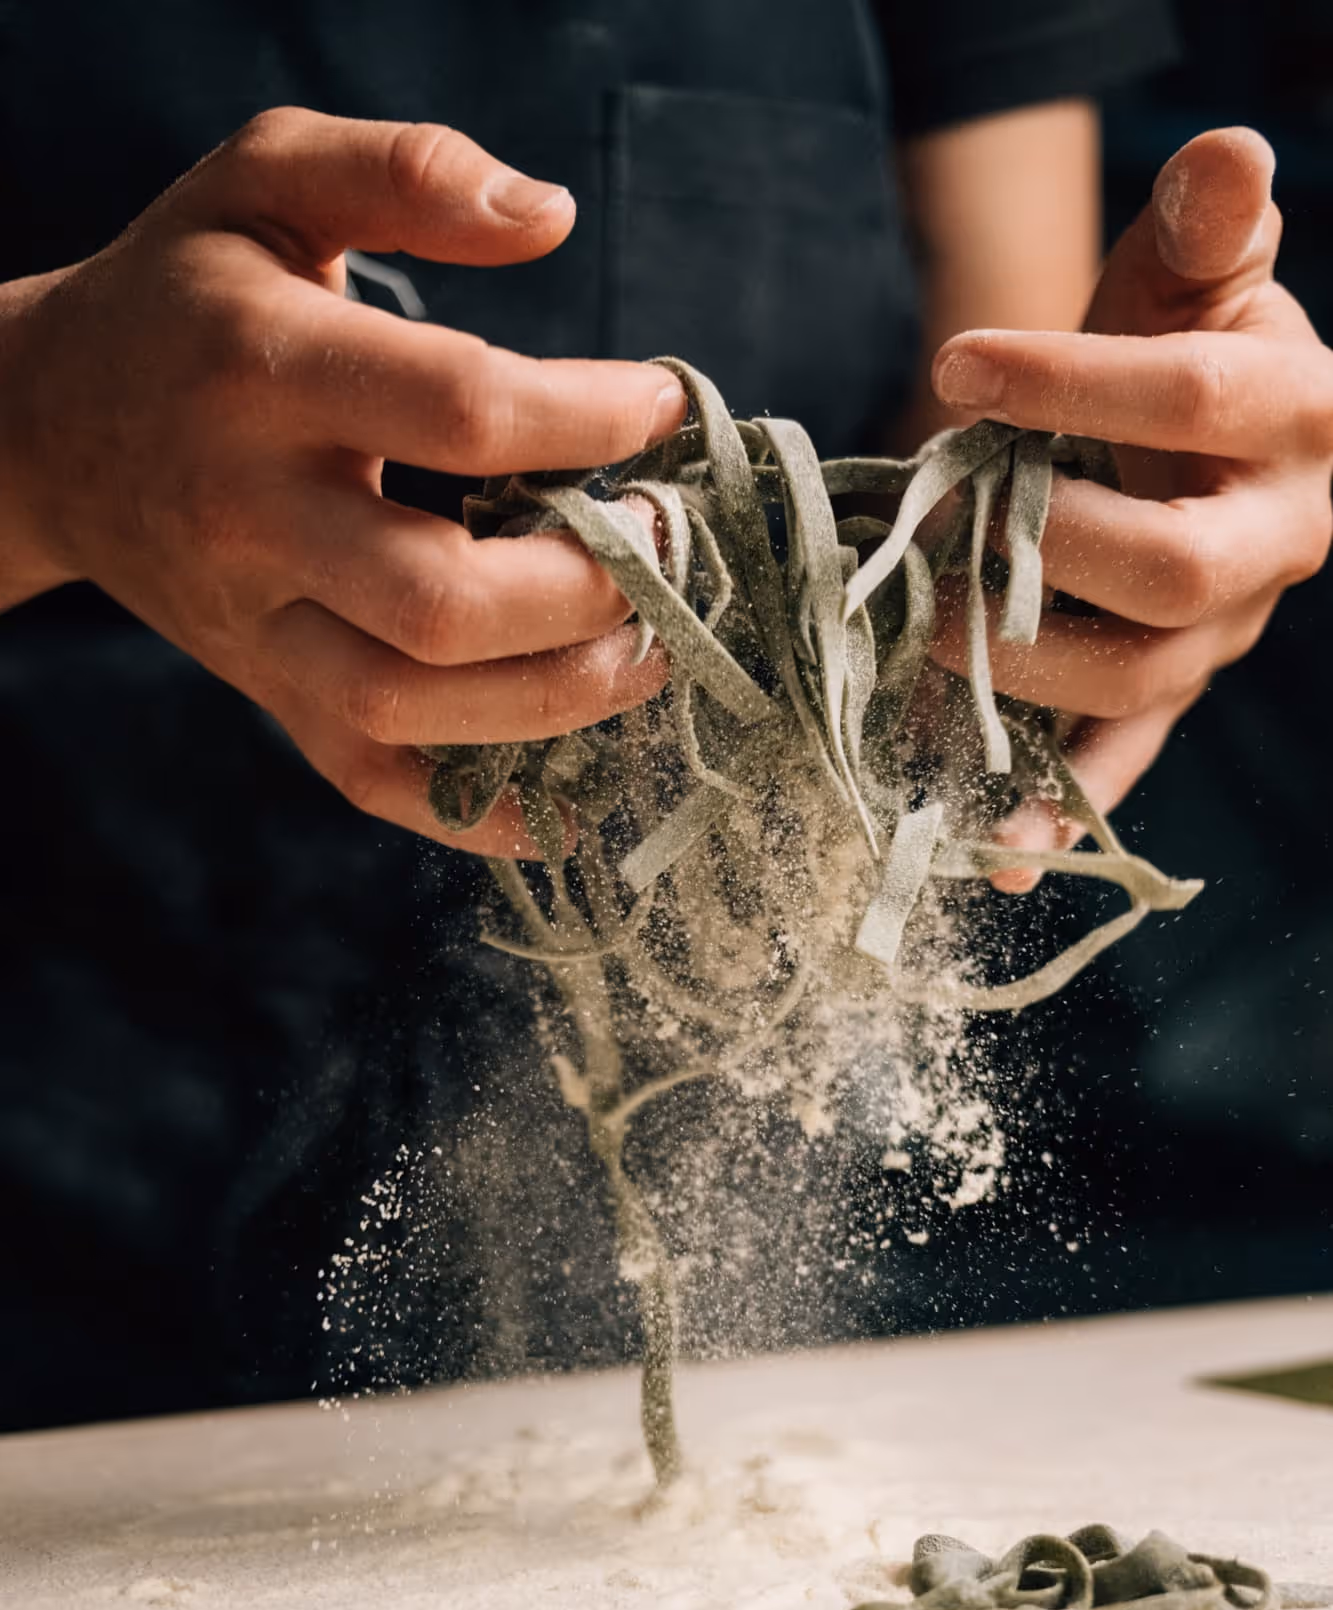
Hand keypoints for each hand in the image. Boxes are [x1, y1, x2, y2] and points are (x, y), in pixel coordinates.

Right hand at [0, 109, 686, 854]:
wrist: (50, 428)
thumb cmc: (187, 298)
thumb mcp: (266, 180)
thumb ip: (403, 171)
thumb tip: (552, 216)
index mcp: (261, 370)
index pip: (458, 410)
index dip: (586, 416)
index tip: (659, 406)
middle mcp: (253, 514)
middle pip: (437, 599)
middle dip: (585, 589)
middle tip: (668, 548)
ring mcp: (257, 624)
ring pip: (407, 706)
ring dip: (555, 699)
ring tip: (649, 650)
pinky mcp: (269, 692)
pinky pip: (370, 782)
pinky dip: (475, 813)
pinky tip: (571, 804)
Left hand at [929, 127, 1332, 888]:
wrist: (1184, 435)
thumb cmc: (1175, 339)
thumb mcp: (1190, 276)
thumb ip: (1206, 229)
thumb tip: (1230, 157)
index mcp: (1296, 422)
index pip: (1191, 402)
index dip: (1073, 384)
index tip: (952, 367)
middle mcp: (1272, 543)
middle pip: (1173, 571)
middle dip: (1043, 554)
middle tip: (935, 531)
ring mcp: (1220, 635)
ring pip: (1139, 680)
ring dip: (1020, 670)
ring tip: (915, 636)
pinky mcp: (1166, 695)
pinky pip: (1120, 766)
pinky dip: (1057, 812)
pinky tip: (994, 851)